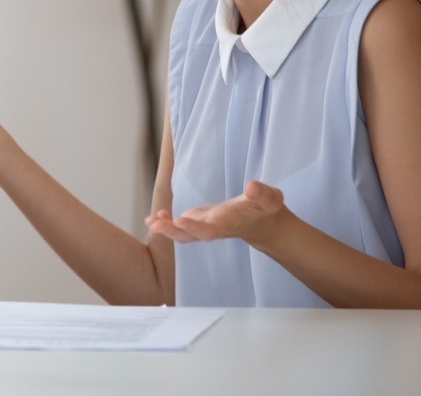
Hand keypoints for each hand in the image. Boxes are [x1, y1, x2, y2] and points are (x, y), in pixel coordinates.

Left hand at [145, 180, 286, 244]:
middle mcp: (216, 228)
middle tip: (156, 225)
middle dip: (175, 230)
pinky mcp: (198, 223)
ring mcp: (205, 227)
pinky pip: (180, 228)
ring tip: (150, 222)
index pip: (214, 227)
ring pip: (184, 234)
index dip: (197, 226)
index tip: (182, 220)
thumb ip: (263, 194)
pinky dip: (166, 223)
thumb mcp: (270, 199)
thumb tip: (252, 186)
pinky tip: (153, 217)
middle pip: (194, 234)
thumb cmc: (264, 209)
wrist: (260, 223)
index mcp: (233, 222)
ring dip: (166, 229)